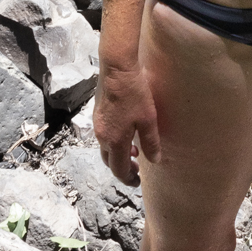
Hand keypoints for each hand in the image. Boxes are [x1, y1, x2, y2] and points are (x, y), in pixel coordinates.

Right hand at [94, 61, 160, 183]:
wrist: (117, 69)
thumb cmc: (135, 93)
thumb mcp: (148, 120)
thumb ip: (151, 142)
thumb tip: (154, 160)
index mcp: (114, 141)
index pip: (119, 169)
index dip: (128, 178)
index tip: (137, 181)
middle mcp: (102, 136)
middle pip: (109, 162)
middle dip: (122, 169)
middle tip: (136, 171)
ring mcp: (97, 124)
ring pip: (105, 148)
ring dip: (118, 154)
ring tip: (135, 152)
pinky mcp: (98, 113)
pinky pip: (104, 135)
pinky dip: (114, 142)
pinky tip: (127, 133)